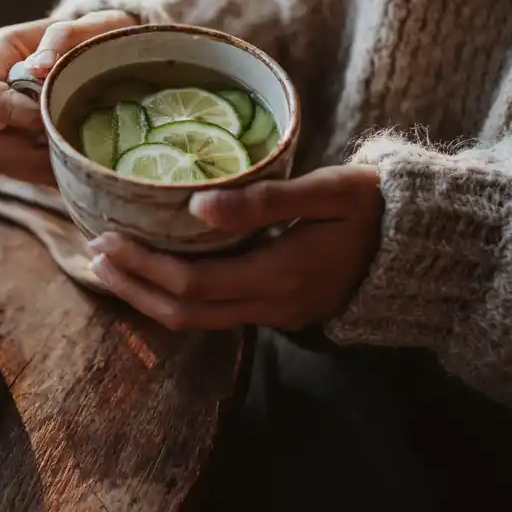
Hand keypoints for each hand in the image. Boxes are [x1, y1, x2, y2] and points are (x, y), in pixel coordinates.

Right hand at [0, 10, 137, 184]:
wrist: (108, 53)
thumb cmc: (97, 35)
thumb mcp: (93, 25)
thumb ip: (65, 35)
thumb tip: (39, 66)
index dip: (11, 113)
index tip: (47, 113)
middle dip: (23, 150)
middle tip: (62, 137)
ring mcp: (0, 123)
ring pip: (0, 163)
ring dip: (38, 164)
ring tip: (73, 148)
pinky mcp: (18, 147)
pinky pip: (24, 173)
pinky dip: (50, 170)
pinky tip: (75, 156)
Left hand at [89, 165, 382, 330]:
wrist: (417, 246)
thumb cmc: (373, 206)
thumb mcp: (327, 191)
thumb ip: (265, 201)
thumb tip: (196, 206)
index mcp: (280, 274)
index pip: (193, 283)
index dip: (143, 267)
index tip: (106, 238)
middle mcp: (272, 304)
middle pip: (184, 311)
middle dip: (133, 286)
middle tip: (93, 252)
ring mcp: (275, 313)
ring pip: (196, 320)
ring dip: (148, 297)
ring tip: (110, 267)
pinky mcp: (277, 308)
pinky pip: (213, 312)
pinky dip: (174, 296)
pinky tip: (154, 272)